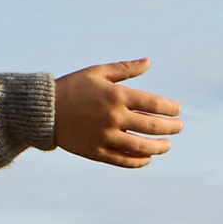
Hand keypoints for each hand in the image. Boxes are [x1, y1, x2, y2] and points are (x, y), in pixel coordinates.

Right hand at [53, 59, 181, 169]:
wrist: (43, 110)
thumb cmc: (72, 87)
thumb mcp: (97, 72)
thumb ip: (125, 69)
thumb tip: (149, 62)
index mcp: (116, 96)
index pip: (154, 105)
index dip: (171, 109)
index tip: (177, 110)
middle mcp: (113, 117)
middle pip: (152, 127)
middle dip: (171, 128)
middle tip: (179, 127)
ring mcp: (105, 137)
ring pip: (141, 147)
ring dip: (159, 148)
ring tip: (167, 145)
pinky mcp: (96, 152)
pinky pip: (123, 160)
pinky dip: (139, 161)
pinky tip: (147, 158)